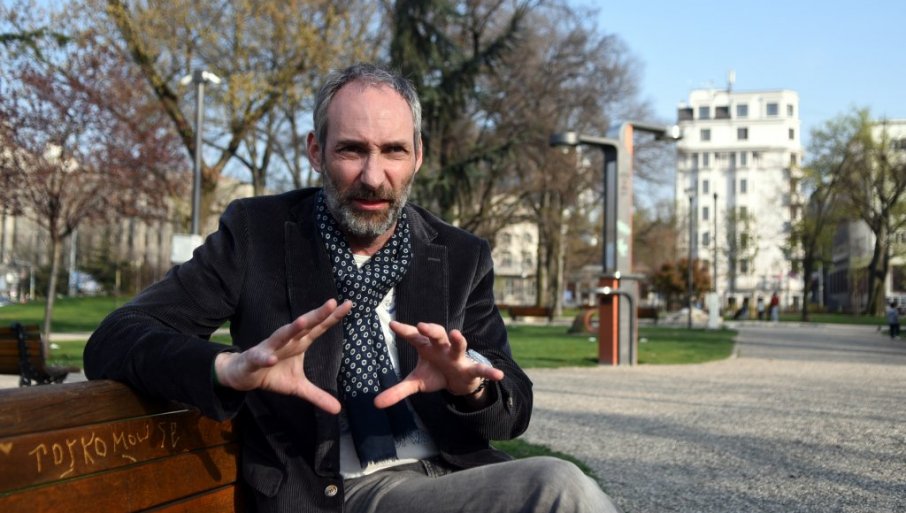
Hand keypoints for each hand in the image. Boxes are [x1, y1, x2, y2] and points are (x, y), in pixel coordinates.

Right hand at [214, 298, 351, 413]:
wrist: (244, 375)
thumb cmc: (273, 374)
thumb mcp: (298, 387)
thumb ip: (317, 395)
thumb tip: (337, 410)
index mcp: (300, 343)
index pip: (319, 328)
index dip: (333, 317)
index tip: (349, 304)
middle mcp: (287, 341)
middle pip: (304, 326)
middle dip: (317, 314)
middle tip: (332, 303)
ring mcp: (270, 348)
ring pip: (281, 336)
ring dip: (291, 329)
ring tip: (303, 321)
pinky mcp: (254, 358)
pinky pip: (259, 357)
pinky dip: (265, 358)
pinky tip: (271, 359)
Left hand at [374, 321, 504, 408]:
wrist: (458, 381)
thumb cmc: (435, 373)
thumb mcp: (416, 382)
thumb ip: (397, 391)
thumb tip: (375, 403)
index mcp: (427, 347)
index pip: (414, 336)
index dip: (404, 330)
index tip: (392, 324)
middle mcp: (442, 348)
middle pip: (436, 334)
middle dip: (430, 329)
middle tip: (422, 324)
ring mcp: (457, 357)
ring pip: (458, 344)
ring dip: (458, 339)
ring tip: (456, 333)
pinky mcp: (470, 369)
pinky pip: (480, 369)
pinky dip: (489, 371)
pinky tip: (498, 375)